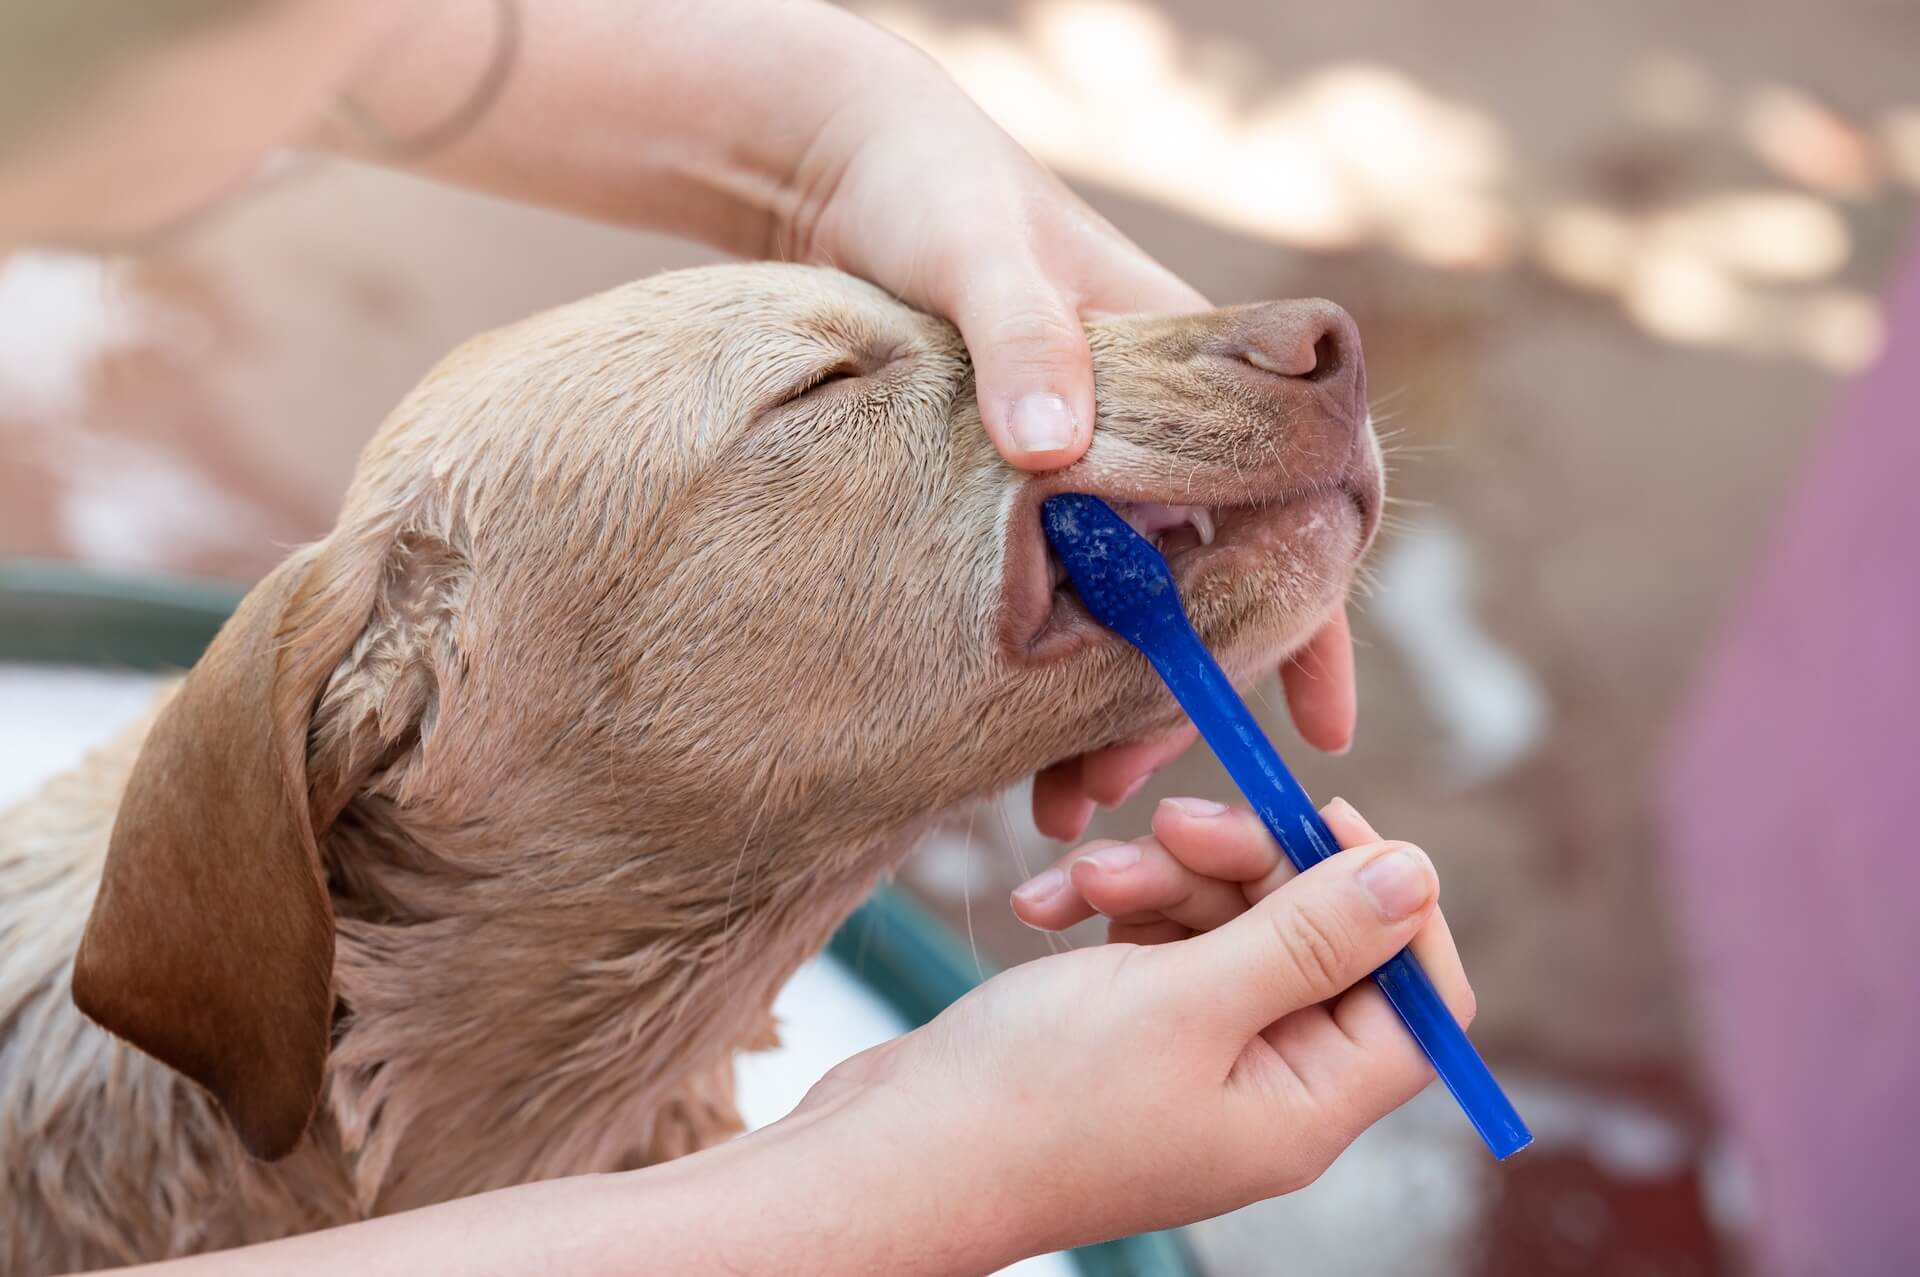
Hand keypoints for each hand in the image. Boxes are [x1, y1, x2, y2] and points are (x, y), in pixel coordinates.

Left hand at [776, 31, 1357, 832]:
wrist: (837, 165)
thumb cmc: (927, 186)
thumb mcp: (973, 253)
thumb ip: (1018, 335)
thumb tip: (1052, 443)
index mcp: (1193, 364)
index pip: (1312, 486)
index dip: (1324, 604)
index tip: (1319, 715)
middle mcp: (1159, 423)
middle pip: (1222, 578)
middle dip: (1191, 689)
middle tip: (1120, 780)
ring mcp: (1094, 459)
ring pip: (1143, 602)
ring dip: (1115, 703)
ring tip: (1062, 800)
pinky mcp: (1022, 489)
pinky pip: (1062, 594)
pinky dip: (1048, 671)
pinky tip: (1007, 744)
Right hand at [792, 798, 1472, 1264]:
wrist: (891, 1151)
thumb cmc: (1032, 1099)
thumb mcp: (1185, 1001)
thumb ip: (1308, 935)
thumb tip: (1419, 876)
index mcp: (1305, 1104)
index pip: (1417, 995)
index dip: (1385, 899)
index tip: (1321, 819)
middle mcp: (1262, 1084)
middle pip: (1311, 937)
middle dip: (1241, 867)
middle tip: (1172, 827)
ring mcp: (1193, 1055)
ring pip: (1227, 922)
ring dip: (1159, 881)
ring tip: (1083, 883)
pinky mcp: (1129, 1028)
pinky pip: (1158, 941)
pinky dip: (1111, 909)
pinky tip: (1044, 905)